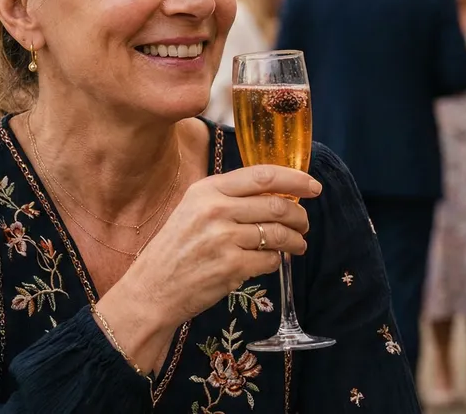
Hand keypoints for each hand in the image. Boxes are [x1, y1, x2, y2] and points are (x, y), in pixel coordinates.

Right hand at [109, 166, 318, 328]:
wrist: (152, 288)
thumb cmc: (174, 249)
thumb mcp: (192, 210)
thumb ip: (227, 198)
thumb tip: (274, 193)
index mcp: (206, 190)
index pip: (262, 176)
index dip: (294, 178)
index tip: (313, 185)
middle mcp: (215, 210)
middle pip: (277, 205)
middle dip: (300, 215)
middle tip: (304, 223)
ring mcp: (223, 239)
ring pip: (279, 234)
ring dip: (295, 241)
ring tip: (296, 245)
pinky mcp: (231, 267)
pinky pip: (270, 260)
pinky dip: (276, 261)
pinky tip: (269, 261)